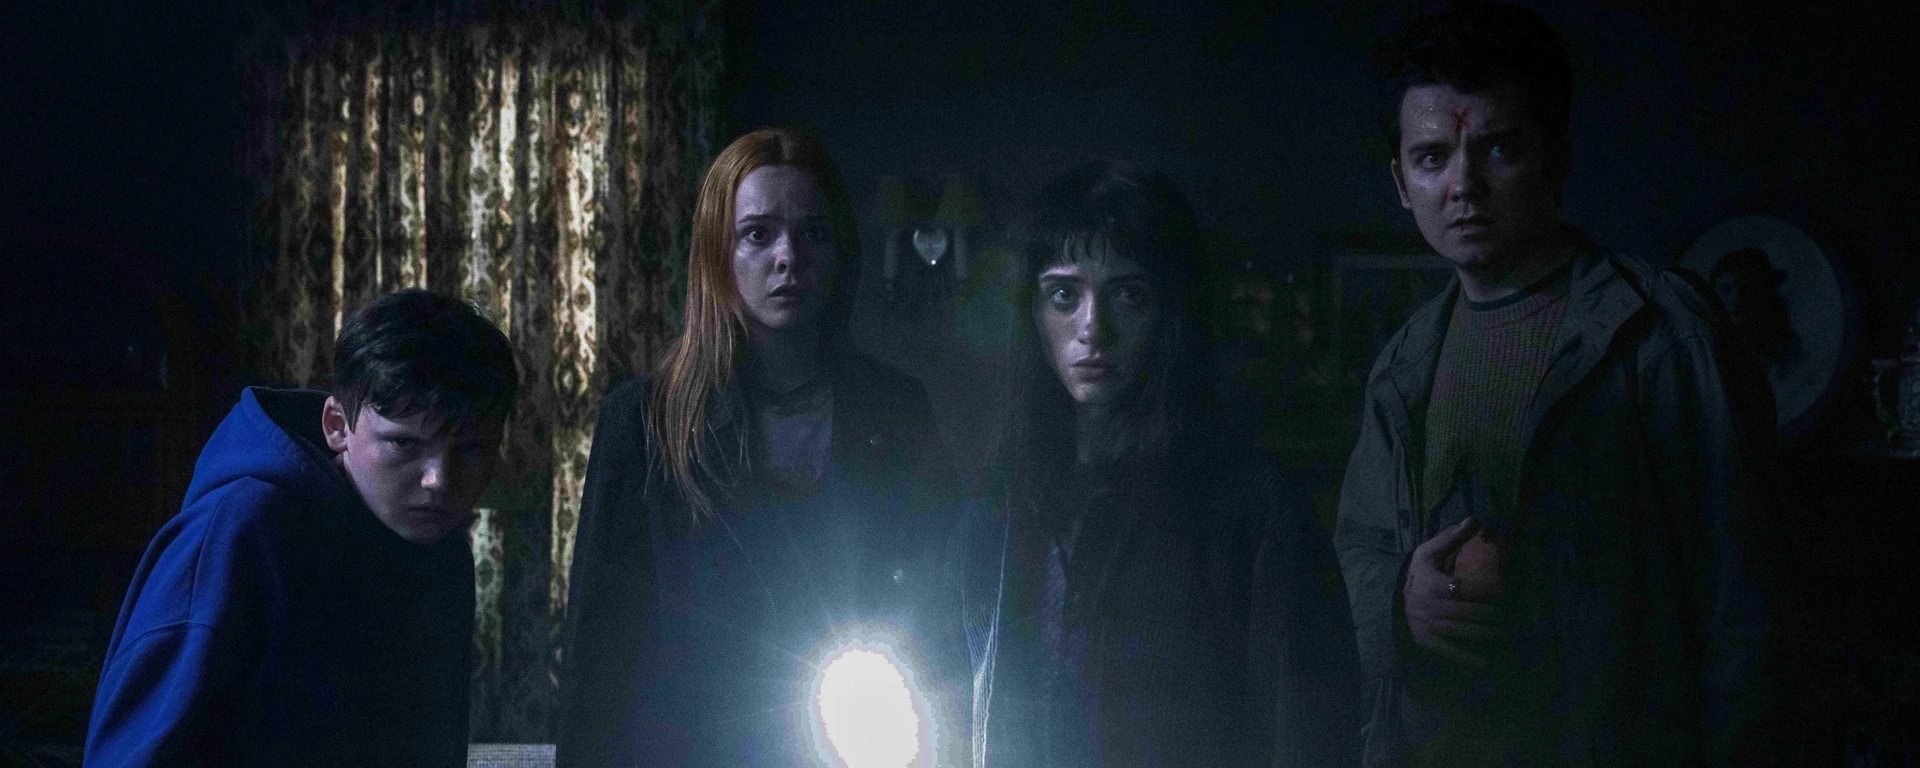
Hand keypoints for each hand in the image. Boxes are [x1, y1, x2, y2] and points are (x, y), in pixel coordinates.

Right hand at [1404, 517, 1505, 668]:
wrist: (1396, 598)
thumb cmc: (1420, 573)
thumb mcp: (1429, 552)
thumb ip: (1452, 537)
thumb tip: (1475, 518)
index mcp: (1429, 582)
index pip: (1458, 589)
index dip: (1480, 595)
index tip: (1502, 597)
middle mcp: (1426, 605)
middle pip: (1463, 612)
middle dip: (1488, 617)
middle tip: (1510, 618)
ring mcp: (1425, 625)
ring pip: (1458, 631)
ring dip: (1483, 635)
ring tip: (1504, 635)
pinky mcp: (1425, 641)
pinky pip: (1447, 651)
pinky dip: (1465, 658)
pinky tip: (1484, 663)